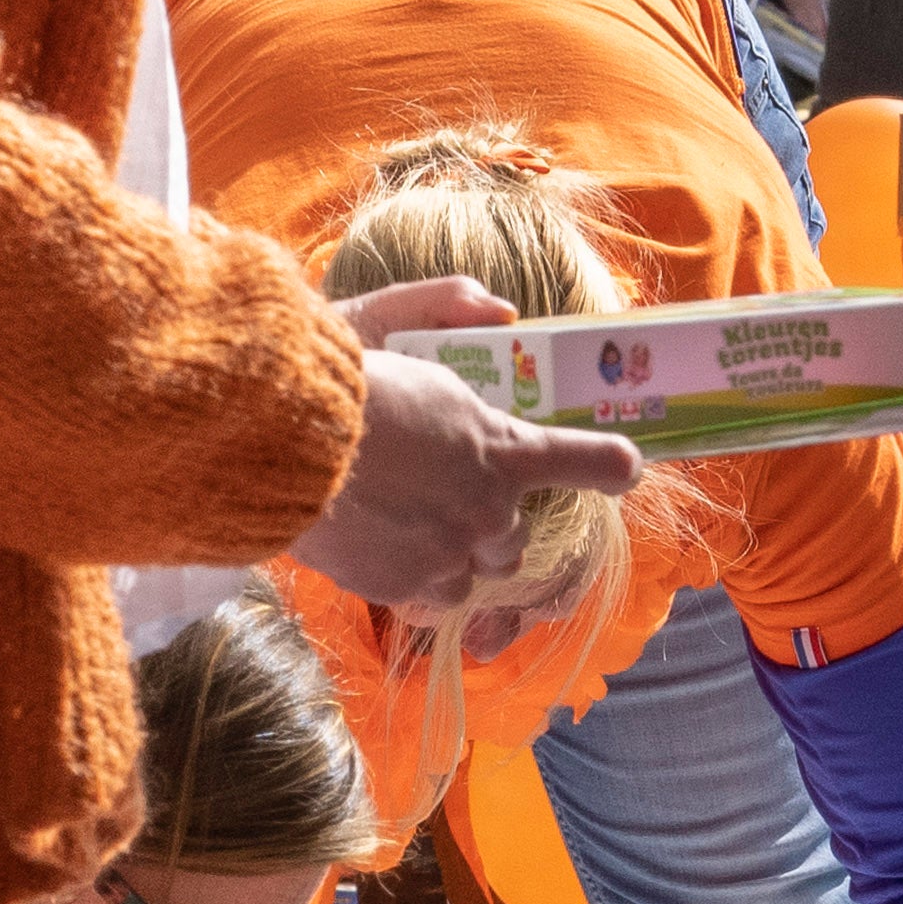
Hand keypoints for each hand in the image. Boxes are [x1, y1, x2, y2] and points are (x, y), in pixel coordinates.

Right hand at [290, 278, 643, 611]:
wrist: (277, 446)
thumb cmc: (335, 384)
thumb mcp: (389, 316)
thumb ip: (448, 304)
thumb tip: (500, 309)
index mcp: (501, 448)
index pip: (582, 460)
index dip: (607, 465)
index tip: (625, 467)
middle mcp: (487, 511)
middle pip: (515, 537)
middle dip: (490, 521)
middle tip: (447, 496)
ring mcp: (447, 556)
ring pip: (474, 575)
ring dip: (455, 556)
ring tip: (408, 526)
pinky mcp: (402, 588)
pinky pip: (428, 599)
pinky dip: (412, 578)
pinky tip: (380, 548)